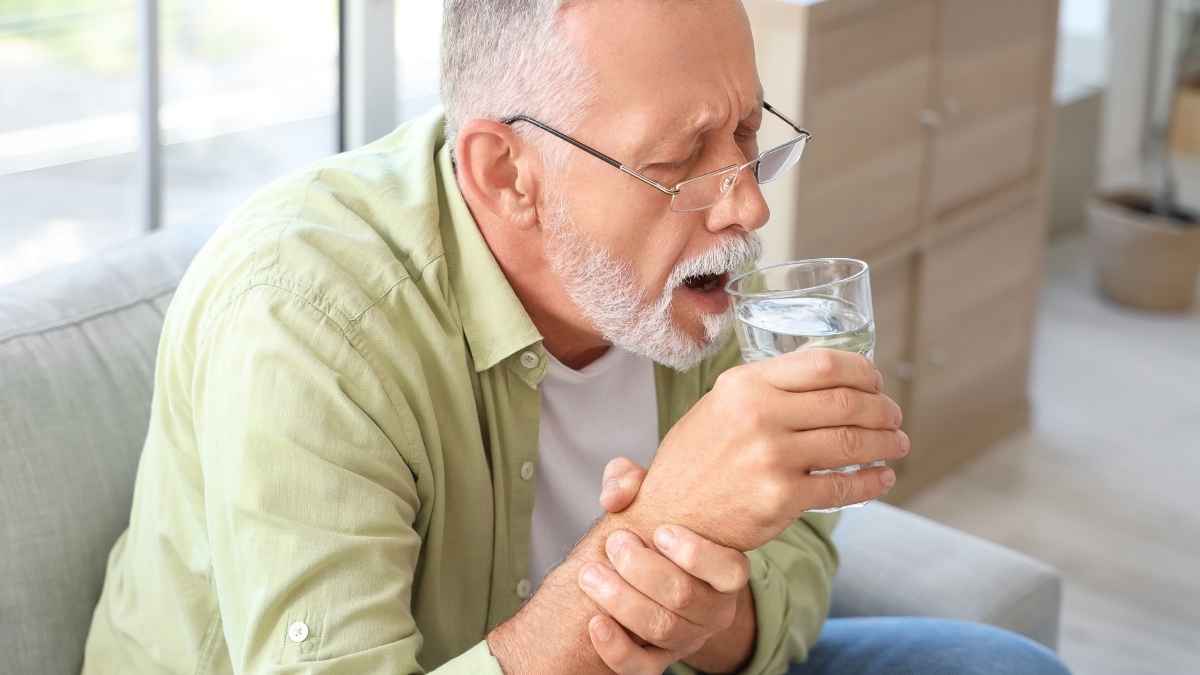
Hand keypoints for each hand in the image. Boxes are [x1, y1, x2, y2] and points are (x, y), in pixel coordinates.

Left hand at [583, 459, 751, 674]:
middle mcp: (714, 608)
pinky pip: (642, 667)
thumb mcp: (642, 496)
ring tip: (590, 574)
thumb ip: (627, 480)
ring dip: (622, 600)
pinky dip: (617, 648)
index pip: (730, 570)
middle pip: (685, 597)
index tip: (661, 531)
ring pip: (662, 629)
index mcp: (724, 569)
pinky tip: (595, 622)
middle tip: (615, 544)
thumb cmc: (647, 528)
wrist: (636, 572)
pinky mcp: (658, 660)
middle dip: (643, 569)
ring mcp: (688, 638)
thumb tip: (616, 496)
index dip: (697, 554)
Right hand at [620, 348, 907, 551]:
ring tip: (897, 444)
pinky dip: (872, 482)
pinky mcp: (781, 499)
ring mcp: (771, 458)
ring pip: (851, 443)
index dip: (861, 371)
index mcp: (744, 385)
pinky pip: (843, 488)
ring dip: (886, 443)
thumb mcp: (720, 404)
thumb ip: (766, 387)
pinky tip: (883, 478)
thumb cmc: (698, 457)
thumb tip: (828, 373)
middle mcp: (758, 416)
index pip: (823, 365)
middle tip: (894, 416)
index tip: (874, 381)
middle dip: (882, 409)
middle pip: (846, 403)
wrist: (669, 514)